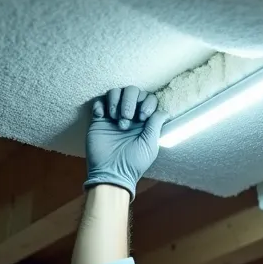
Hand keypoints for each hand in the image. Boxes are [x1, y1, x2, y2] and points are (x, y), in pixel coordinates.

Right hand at [84, 85, 168, 199]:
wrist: (111, 172)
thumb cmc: (134, 162)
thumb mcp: (150, 144)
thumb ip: (156, 125)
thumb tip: (164, 111)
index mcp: (144, 120)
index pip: (148, 98)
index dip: (147, 102)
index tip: (143, 117)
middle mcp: (129, 115)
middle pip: (131, 91)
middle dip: (130, 100)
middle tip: (127, 118)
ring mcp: (113, 116)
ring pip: (115, 92)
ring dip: (115, 101)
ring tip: (115, 118)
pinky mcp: (98, 120)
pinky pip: (98, 102)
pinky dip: (101, 105)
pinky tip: (102, 116)